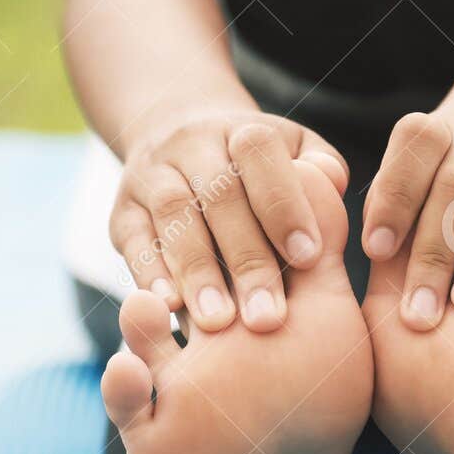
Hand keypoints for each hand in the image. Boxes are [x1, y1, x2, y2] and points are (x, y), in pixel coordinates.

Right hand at [112, 104, 349, 331]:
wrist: (176, 141)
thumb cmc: (256, 169)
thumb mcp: (294, 154)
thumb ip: (320, 172)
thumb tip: (330, 187)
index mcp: (241, 130)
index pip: (259, 154)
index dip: (285, 204)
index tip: (310, 258)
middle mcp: (191, 145)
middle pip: (218, 197)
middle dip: (245, 258)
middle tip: (267, 317)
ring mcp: (151, 175)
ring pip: (173, 217)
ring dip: (197, 272)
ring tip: (219, 322)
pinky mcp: (122, 211)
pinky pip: (133, 240)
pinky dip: (150, 272)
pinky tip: (168, 306)